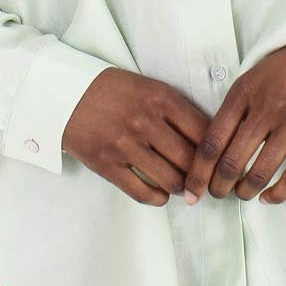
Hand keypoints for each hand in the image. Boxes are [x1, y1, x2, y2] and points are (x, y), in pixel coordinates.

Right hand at [62, 67, 211, 205]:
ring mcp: (126, 145)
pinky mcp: (108, 164)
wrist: (65, 94)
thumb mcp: (149, 87)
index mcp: (161, 98)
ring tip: (185, 188)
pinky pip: (142, 192)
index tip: (220, 162)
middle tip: (206, 182)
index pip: (204, 131)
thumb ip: (177, 109)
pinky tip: (161, 194)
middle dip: (202, 175)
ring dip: (183, 188)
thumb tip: (207, 140)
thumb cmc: (112, 91)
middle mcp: (146, 121)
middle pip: (191, 159)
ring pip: (171, 179)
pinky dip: (158, 198)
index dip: (217, 151)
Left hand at [181, 29, 285, 205]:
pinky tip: (268, 198)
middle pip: (231, 162)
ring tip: (241, 195)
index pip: (211, 141)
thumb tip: (212, 150)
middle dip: (218, 188)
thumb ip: (235, 108)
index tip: (191, 191)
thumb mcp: (255, 76)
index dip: (198, 172)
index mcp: (244, 92)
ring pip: (259, 173)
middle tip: (217, 195)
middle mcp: (265, 107)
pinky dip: (277, 194)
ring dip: (245, 192)